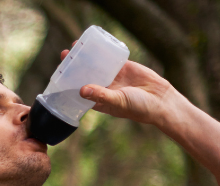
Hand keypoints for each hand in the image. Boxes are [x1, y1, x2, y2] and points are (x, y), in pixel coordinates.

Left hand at [60, 47, 177, 125]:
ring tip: (75, 45)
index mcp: (97, 100)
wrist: (160, 100)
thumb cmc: (137, 107)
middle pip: (84, 75)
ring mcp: (113, 77)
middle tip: (65, 54)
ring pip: (95, 64)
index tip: (59, 75)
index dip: (68, 83)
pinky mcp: (123, 67)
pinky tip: (93, 43)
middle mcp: (102, 88)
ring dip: (86, 56)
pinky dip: (102, 51)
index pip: (78, 91)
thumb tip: (82, 90)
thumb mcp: (117, 101)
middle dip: (74, 66)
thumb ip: (101, 95)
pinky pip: (110, 58)